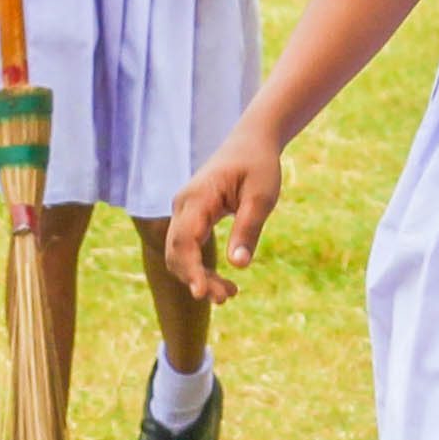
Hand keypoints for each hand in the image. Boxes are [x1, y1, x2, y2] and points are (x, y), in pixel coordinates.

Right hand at [165, 130, 285, 302]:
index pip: (184, 241)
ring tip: (230, 293)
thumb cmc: (258, 166)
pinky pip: (187, 248)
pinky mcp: (191, 218)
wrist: (251, 143)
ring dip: (199, 276)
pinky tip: (223, 281)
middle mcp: (183, 205)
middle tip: (228, 297)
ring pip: (179, 254)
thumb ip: (248, 229)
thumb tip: (238, 265)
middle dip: (197, 279)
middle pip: (177, 252)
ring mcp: (184, 212)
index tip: (202, 293)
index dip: (190, 269)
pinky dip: (200, 267)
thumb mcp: (261, 197)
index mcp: (199, 198)